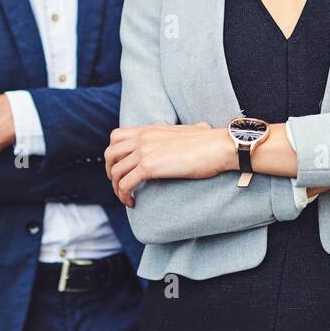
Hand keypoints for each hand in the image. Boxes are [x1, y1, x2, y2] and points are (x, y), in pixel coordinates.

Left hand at [104, 122, 221, 206]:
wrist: (219, 146)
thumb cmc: (213, 141)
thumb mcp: (195, 129)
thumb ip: (192, 128)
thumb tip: (203, 127)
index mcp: (150, 129)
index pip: (117, 136)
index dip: (114, 154)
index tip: (122, 167)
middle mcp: (143, 137)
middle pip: (110, 153)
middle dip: (110, 171)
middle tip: (120, 184)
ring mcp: (144, 151)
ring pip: (116, 172)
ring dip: (117, 188)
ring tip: (127, 198)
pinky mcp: (149, 166)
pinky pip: (125, 184)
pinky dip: (124, 195)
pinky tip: (133, 203)